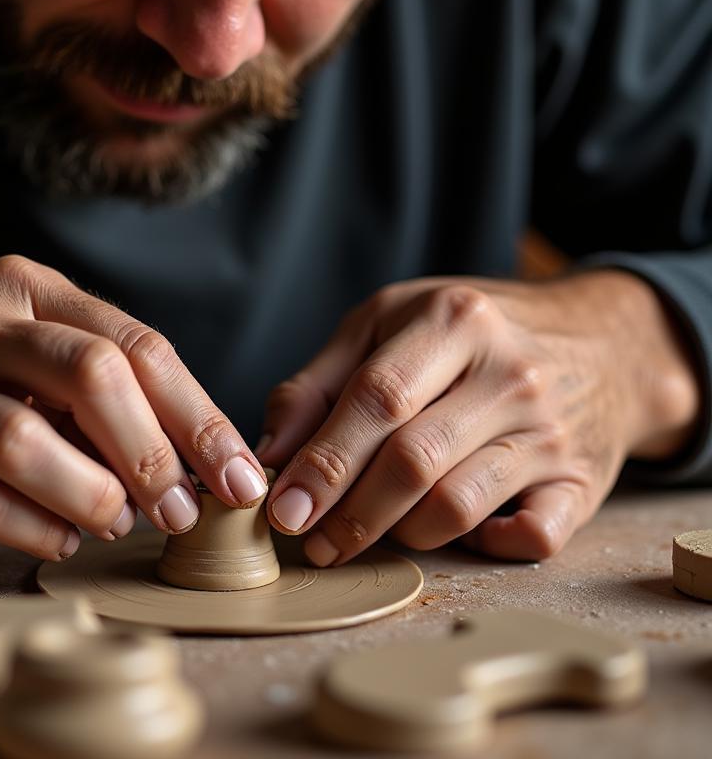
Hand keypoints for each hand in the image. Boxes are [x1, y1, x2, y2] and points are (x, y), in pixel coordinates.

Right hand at [0, 256, 266, 558]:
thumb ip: (97, 391)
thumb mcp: (23, 354)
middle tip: (183, 511)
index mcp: (27, 288)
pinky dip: (30, 526)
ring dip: (91, 493)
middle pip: (90, 374)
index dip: (196, 415)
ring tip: (119, 524)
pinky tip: (59, 539)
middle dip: (153, 452)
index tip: (237, 474)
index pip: (135, 344)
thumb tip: (195, 463)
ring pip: (25, 437)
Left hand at [258, 271, 699, 562]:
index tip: (284, 509)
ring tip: (368, 531)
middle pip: (414, 460)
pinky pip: (532, 537)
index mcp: (454, 321)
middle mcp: (510, 374)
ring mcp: (551, 431)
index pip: (378, 400)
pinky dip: (487, 548)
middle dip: (350, 513)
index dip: (324, 461)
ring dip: (400, 534)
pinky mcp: (582, 482)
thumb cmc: (470, 332)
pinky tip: (457, 533)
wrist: (600, 340)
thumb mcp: (388, 323)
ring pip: (459, 505)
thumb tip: (270, 454)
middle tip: (311, 540)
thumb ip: (320, 382)